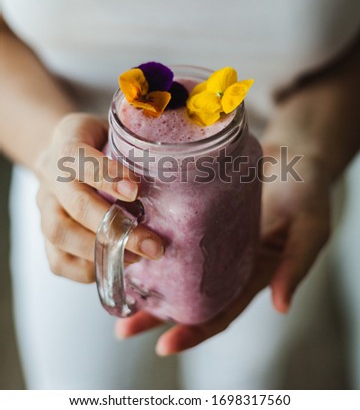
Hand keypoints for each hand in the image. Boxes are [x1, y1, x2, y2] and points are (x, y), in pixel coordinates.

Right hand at [35, 113, 164, 282]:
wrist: (63, 153)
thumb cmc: (99, 143)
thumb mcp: (115, 132)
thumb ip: (135, 147)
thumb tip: (176, 170)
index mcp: (67, 144)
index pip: (77, 157)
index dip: (105, 174)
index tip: (135, 190)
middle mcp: (51, 177)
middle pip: (74, 205)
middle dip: (115, 227)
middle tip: (153, 244)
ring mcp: (45, 207)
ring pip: (60, 234)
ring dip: (103, 251)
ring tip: (138, 257)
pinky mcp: (46, 234)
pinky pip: (58, 261)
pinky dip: (88, 269)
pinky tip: (117, 264)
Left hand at [115, 145, 330, 354]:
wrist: (296, 155)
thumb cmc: (308, 194)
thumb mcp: (310, 229)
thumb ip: (295, 265)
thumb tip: (281, 306)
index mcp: (250, 275)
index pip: (220, 312)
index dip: (194, 332)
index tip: (164, 346)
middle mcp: (224, 261)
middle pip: (185, 296)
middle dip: (154, 316)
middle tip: (121, 328)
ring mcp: (209, 237)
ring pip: (171, 265)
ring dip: (142, 279)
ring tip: (110, 286)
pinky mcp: (199, 210)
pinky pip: (171, 228)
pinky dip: (148, 237)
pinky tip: (124, 238)